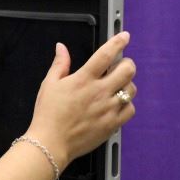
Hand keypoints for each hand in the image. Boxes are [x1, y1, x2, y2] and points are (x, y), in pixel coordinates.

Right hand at [25, 32, 136, 168]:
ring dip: (127, 84)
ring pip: (131, 89)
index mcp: (84, 79)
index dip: (118, 42)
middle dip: (127, 63)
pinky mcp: (112, 124)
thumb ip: (59, 64)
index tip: (124, 36)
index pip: (106, 54)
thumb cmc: (48, 115)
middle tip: (122, 65)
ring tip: (118, 86)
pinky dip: (127, 104)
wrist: (51, 143)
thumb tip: (61, 47)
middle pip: (127, 70)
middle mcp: (99, 92)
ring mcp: (108, 109)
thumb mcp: (49, 85)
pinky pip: (130, 109)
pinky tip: (118, 104)